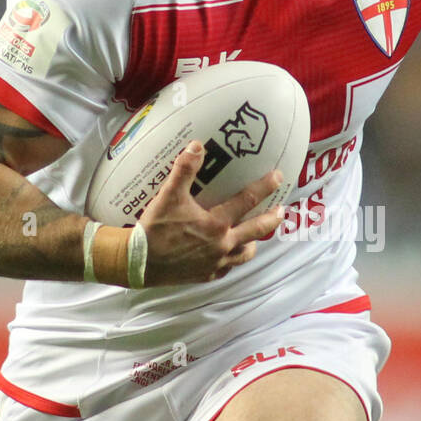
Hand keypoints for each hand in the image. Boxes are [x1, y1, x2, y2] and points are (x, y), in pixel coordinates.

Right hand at [136, 141, 284, 284]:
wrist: (138, 262)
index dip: (264, 187)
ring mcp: (215, 262)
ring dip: (252, 243)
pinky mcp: (205, 275)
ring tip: (255, 237)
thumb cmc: (155, 228)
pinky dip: (231, 260)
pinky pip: (227, 268)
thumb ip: (184, 170)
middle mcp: (222, 245)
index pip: (246, 201)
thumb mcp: (169, 196)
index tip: (278, 178)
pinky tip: (228, 255)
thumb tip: (196, 146)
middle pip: (256, 231)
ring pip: (244, 254)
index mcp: (216, 224)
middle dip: (271, 219)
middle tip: (282, 211)